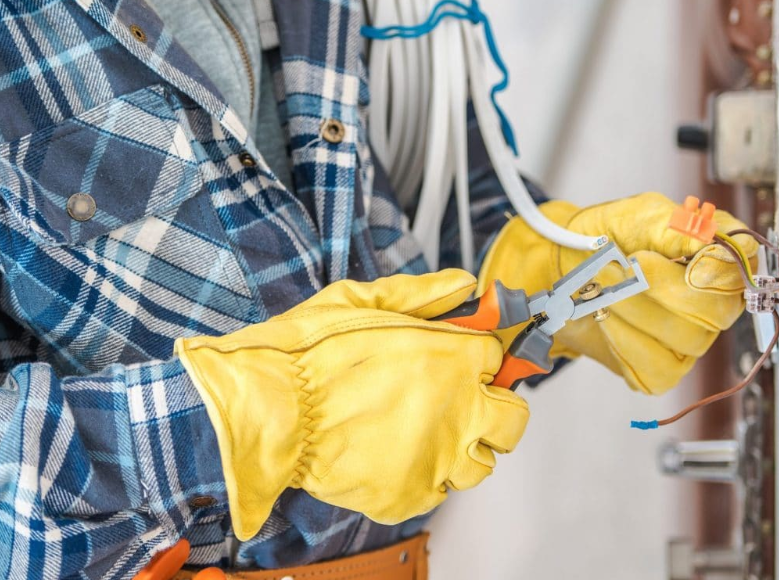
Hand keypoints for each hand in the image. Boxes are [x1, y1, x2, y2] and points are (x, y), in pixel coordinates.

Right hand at [175, 270, 528, 539]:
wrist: (266, 409)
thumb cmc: (306, 355)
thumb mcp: (361, 300)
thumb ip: (421, 294)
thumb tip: (463, 284)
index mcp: (453, 357)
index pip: (498, 358)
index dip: (479, 360)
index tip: (466, 362)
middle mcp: (457, 409)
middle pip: (512, 418)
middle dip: (494, 409)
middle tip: (462, 403)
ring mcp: (437, 457)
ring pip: (482, 463)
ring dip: (463, 448)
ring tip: (425, 434)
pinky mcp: (411, 494)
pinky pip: (440, 492)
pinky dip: (425, 478)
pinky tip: (396, 456)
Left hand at [478, 192, 757, 394]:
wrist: (563, 269)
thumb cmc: (606, 237)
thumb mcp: (639, 215)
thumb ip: (674, 224)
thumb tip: (707, 238)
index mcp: (716, 259)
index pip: (740, 268)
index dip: (715, 265)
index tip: (675, 253)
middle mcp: (713, 303)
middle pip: (714, 311)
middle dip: (658, 287)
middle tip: (619, 266)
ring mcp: (690, 340)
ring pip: (684, 339)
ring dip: (633, 310)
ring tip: (603, 288)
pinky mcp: (662, 370)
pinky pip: (657, 369)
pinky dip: (623, 342)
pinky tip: (606, 319)